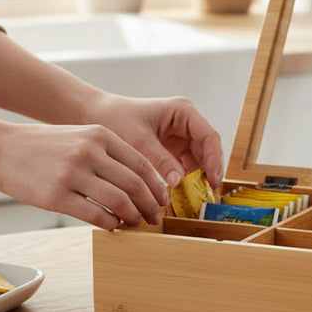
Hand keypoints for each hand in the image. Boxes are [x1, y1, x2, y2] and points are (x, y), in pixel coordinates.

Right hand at [0, 122, 169, 229]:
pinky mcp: (56, 196)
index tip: (162, 201)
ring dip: (133, 217)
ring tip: (135, 224)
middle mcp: (89, 152)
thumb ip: (108, 153)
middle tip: (155, 219)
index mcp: (100, 135)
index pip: (142, 164)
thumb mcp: (80, 136)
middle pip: (135, 185)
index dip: (156, 186)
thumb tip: (139, 183)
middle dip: (150, 206)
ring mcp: (72, 174)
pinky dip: (111, 224)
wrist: (1, 149)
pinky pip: (95, 215)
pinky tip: (113, 226)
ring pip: (119, 201)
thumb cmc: (44, 147)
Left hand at [89, 94, 224, 190]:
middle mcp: (186, 123)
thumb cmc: (116, 118)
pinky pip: (185, 168)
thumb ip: (160, 160)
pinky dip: (185, 181)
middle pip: (207, 150)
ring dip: (198, 179)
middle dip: (209, 172)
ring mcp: (180, 137)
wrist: (97, 116)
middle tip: (208, 195)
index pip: (208, 136)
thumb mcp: (138, 140)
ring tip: (197, 199)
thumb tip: (179, 182)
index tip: (213, 180)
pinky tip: (183, 196)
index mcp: (183, 111)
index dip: (214, 159)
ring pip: (199, 161)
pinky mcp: (173, 151)